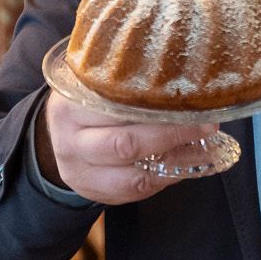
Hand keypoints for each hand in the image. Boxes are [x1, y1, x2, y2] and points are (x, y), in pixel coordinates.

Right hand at [37, 91, 222, 205]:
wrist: (52, 136)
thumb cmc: (84, 102)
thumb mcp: (91, 82)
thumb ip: (121, 76)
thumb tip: (181, 66)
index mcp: (70, 106)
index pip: (117, 108)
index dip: (157, 107)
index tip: (193, 102)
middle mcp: (72, 142)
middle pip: (126, 145)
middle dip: (173, 137)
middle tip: (208, 126)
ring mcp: (80, 172)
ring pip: (134, 177)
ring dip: (176, 166)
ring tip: (206, 151)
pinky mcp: (93, 192)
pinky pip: (134, 192)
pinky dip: (163, 180)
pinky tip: (183, 165)